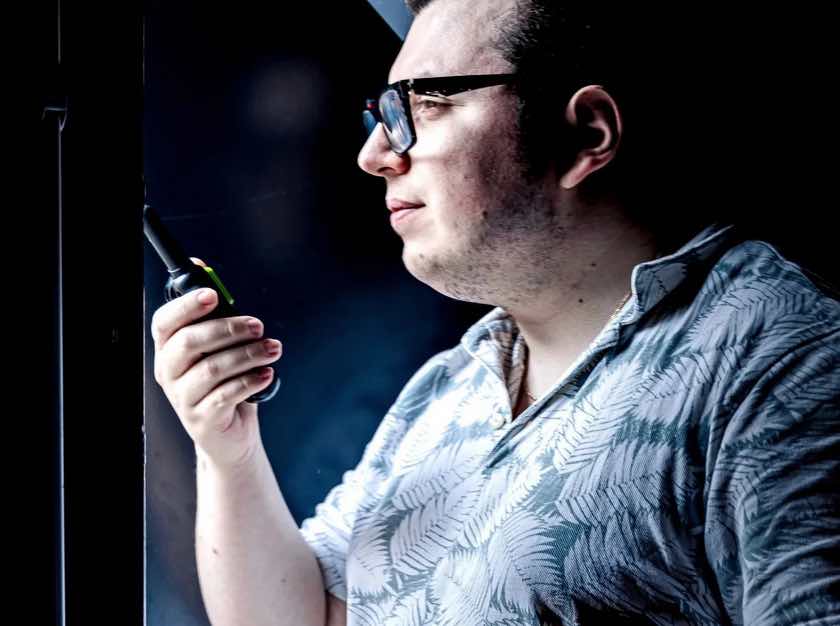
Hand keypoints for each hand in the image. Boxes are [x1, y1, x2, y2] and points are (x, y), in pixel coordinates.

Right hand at [151, 258, 281, 469]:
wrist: (230, 436)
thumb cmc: (226, 384)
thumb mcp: (219, 348)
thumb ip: (214, 314)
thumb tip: (200, 266)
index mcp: (168, 349)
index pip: (165, 322)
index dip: (187, 306)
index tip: (213, 295)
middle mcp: (168, 372)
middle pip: (190, 342)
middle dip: (229, 328)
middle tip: (258, 326)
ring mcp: (182, 398)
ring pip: (213, 368)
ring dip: (248, 354)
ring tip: (273, 349)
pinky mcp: (201, 420)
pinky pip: (225, 395)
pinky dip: (249, 381)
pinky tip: (267, 374)